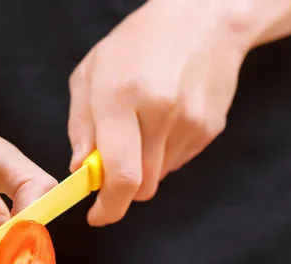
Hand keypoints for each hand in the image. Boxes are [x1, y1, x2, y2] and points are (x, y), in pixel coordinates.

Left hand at [67, 0, 261, 225]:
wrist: (202, 21)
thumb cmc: (137, 43)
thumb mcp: (91, 73)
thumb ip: (81, 125)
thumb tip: (82, 169)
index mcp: (122, 96)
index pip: (121, 175)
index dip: (108, 207)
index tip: (97, 215)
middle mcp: (161, 113)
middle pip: (142, 187)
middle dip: (122, 188)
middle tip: (112, 163)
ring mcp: (190, 124)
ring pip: (159, 177)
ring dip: (143, 166)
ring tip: (142, 125)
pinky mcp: (209, 130)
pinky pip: (178, 161)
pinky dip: (163, 153)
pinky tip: (163, 120)